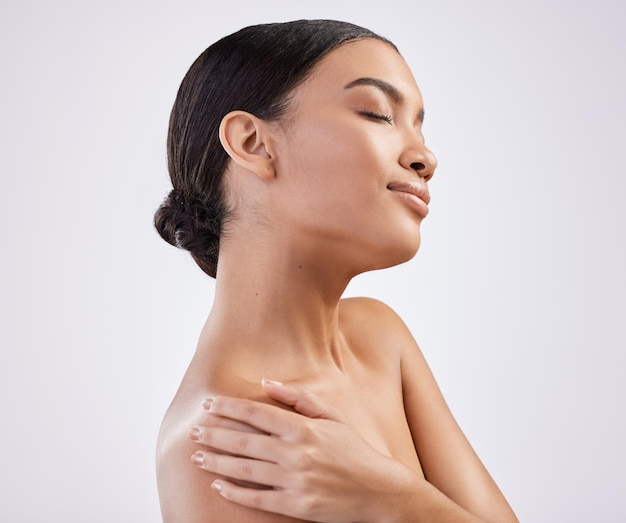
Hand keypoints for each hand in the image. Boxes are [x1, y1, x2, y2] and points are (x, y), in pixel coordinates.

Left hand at [188, 379, 417, 522]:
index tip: (209, 403)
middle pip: (245, 441)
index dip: (230, 408)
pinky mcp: (297, 506)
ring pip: (245, 470)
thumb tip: (266, 383)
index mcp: (305, 428)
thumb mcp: (332, 416)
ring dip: (217, 462)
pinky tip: (218, 486)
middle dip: (215, 434)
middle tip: (193, 429)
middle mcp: (297, 453)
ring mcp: (296, 481)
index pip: (258, 413)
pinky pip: (257, 499)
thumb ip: (299, 399)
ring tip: (197, 456)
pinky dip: (235, 493)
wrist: (379, 490)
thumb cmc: (355, 450)